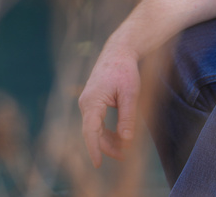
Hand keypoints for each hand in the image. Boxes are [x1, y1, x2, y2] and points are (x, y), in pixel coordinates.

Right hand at [78, 46, 140, 167]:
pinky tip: (119, 137)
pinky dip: (107, 131)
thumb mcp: (130, 94)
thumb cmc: (124, 70)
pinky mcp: (92, 102)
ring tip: (124, 150)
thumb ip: (128, 117)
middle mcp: (86, 103)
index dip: (94, 149)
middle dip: (106, 147)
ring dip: (108, 141)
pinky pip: (97, 122)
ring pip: (94, 129)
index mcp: (92, 101)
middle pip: (92, 133)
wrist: (118, 52)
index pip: (90, 131)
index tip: (98, 164)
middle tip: (124, 157)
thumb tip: (127, 140)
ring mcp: (87, 103)